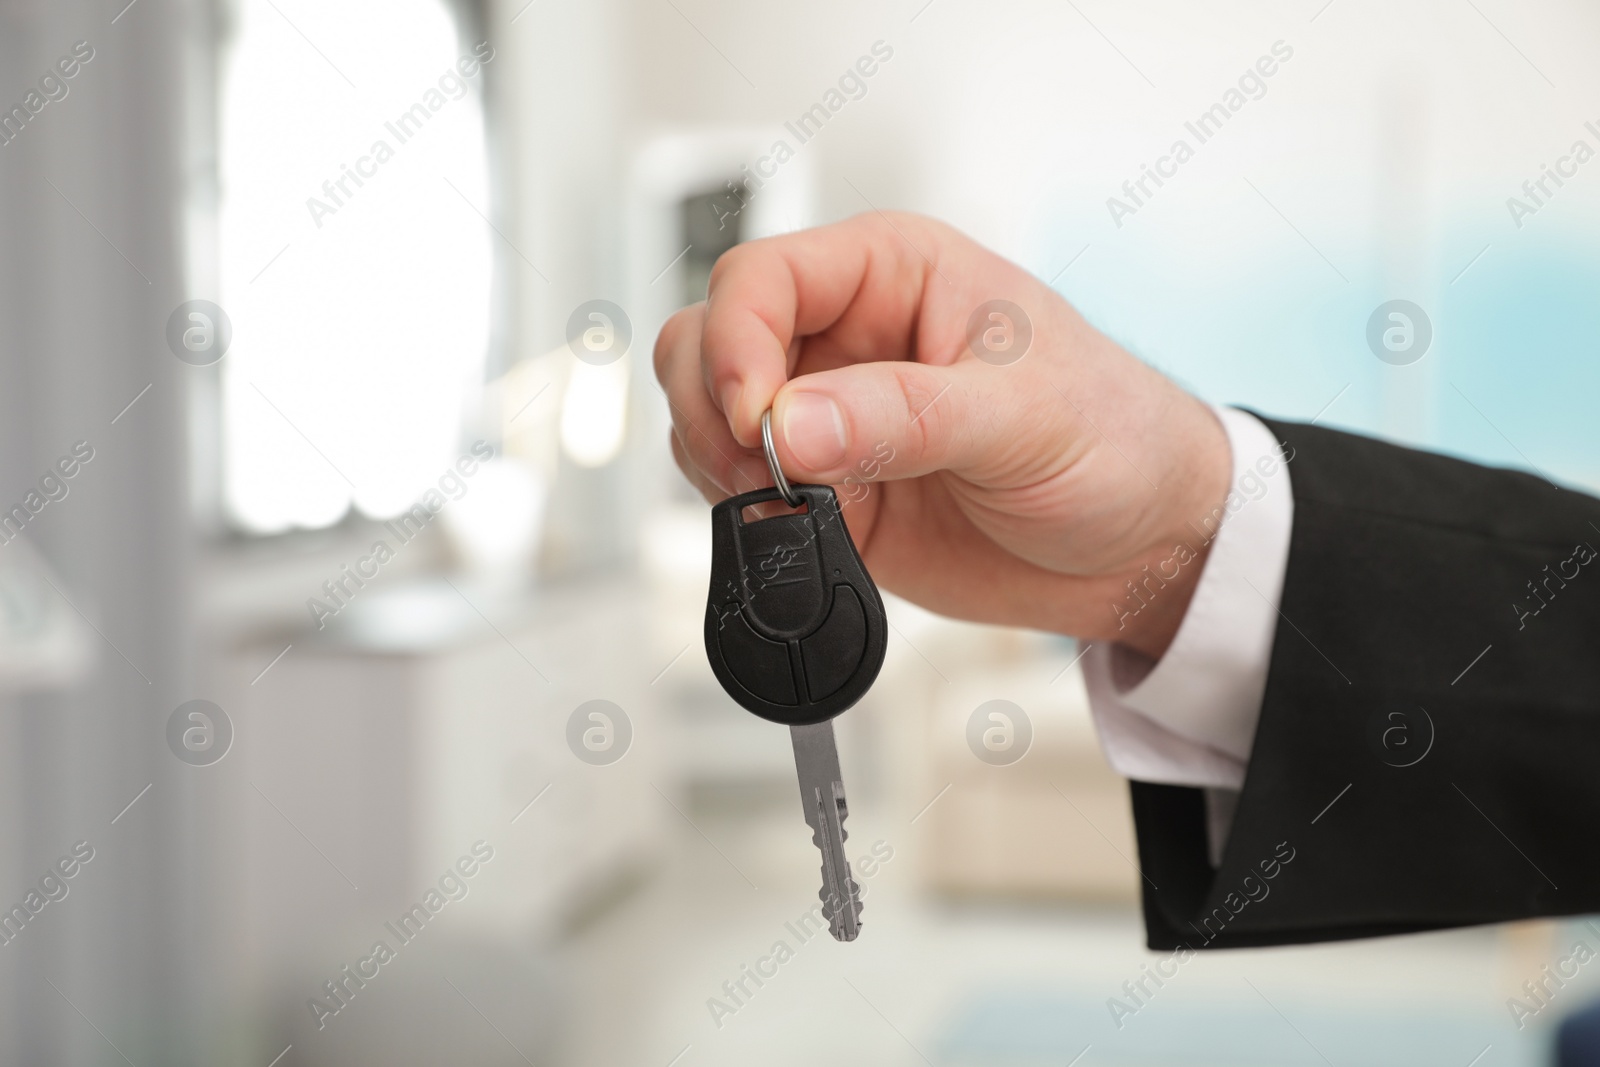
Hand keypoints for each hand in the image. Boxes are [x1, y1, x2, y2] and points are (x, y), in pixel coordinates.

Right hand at [654, 212, 1231, 658]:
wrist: (1144, 546)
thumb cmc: (1116, 439)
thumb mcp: (1022, 416)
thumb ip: (902, 416)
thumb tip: (790, 425)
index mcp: (892, 273)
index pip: (761, 278)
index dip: (738, 344)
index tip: (760, 422)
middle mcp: (844, 336)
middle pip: (708, 339)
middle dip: (716, 407)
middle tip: (767, 469)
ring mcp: (827, 416)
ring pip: (707, 415)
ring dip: (722, 464)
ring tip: (797, 504)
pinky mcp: (826, 491)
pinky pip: (739, 490)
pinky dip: (745, 515)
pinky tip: (803, 531)